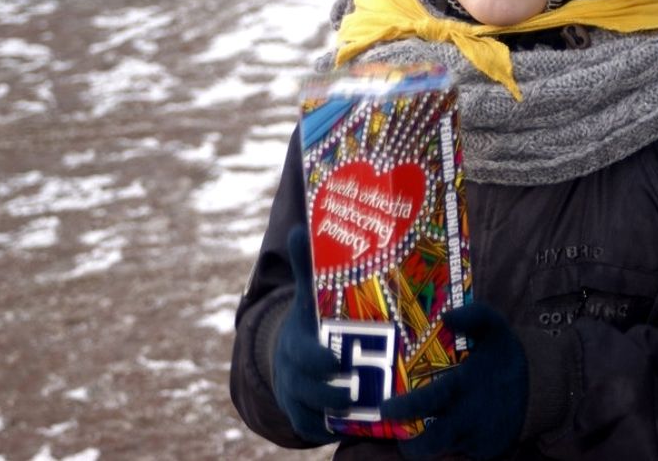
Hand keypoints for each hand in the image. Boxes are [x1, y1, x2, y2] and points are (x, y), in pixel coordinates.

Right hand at [272, 225, 350, 443]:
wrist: (286, 356)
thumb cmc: (309, 322)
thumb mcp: (308, 297)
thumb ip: (309, 267)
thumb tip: (298, 226)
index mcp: (297, 342)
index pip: (304, 353)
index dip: (320, 359)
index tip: (336, 360)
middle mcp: (293, 372)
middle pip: (309, 389)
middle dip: (335, 392)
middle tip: (362, 392)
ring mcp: (297, 397)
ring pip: (313, 414)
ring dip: (341, 416)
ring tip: (371, 411)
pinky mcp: (304, 418)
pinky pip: (315, 430)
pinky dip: (332, 431)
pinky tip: (363, 429)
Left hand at [380, 302, 527, 459]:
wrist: (541, 387)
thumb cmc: (506, 355)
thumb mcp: (495, 326)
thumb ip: (473, 315)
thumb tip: (446, 318)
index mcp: (467, 386)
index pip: (430, 401)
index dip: (405, 408)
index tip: (385, 408)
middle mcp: (471, 418)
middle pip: (433, 443)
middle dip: (411, 447)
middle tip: (396, 436)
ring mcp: (479, 440)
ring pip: (444, 450)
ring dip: (428, 443)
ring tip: (416, 433)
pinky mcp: (487, 453)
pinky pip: (461, 452)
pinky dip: (450, 445)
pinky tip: (445, 430)